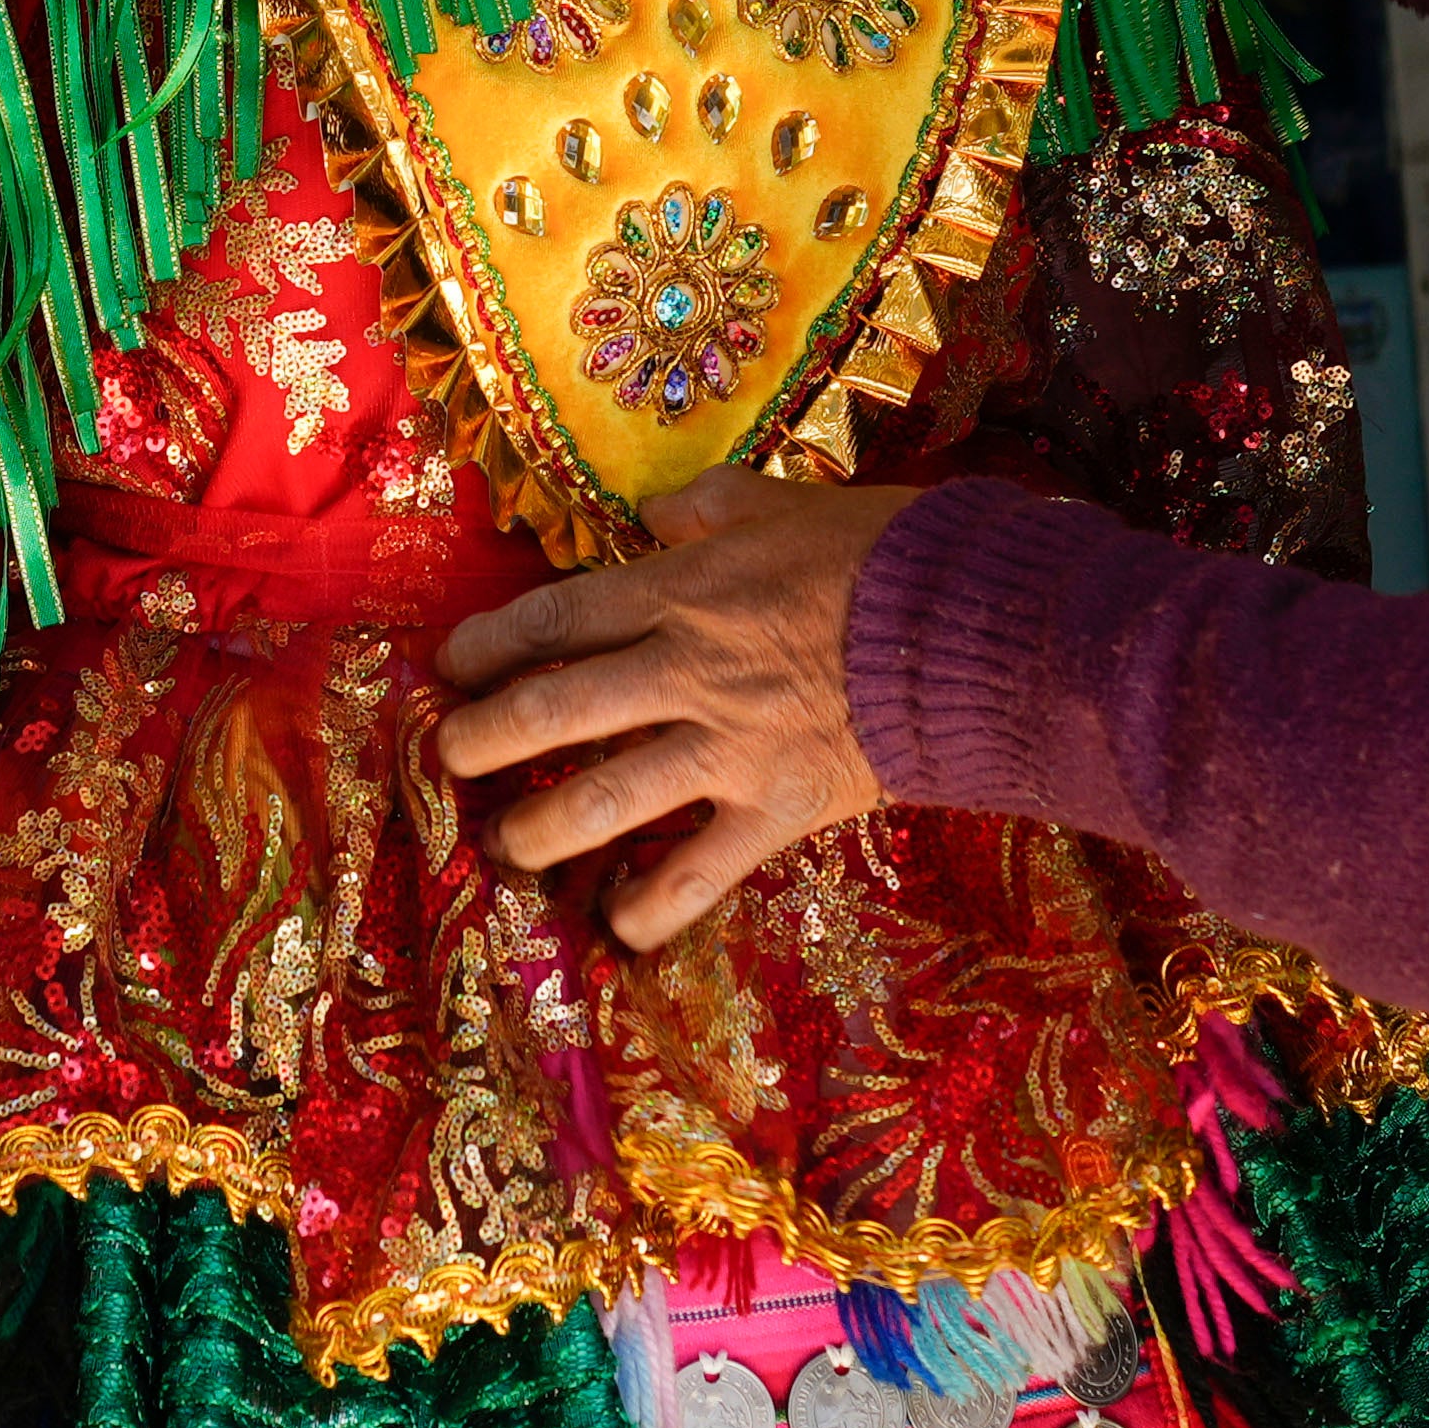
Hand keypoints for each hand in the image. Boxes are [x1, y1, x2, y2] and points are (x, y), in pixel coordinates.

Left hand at [435, 475, 924, 950]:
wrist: (980, 631)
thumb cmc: (887, 557)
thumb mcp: (789, 504)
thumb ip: (711, 508)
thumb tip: (660, 512)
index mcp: (682, 592)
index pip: (554, 618)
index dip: (486, 645)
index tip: (448, 668)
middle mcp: (686, 672)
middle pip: (551, 710)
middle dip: (481, 741)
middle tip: (448, 759)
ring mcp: (727, 749)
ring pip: (600, 800)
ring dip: (537, 831)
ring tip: (506, 848)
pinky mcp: (775, 812)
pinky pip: (695, 875)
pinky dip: (648, 908)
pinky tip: (615, 923)